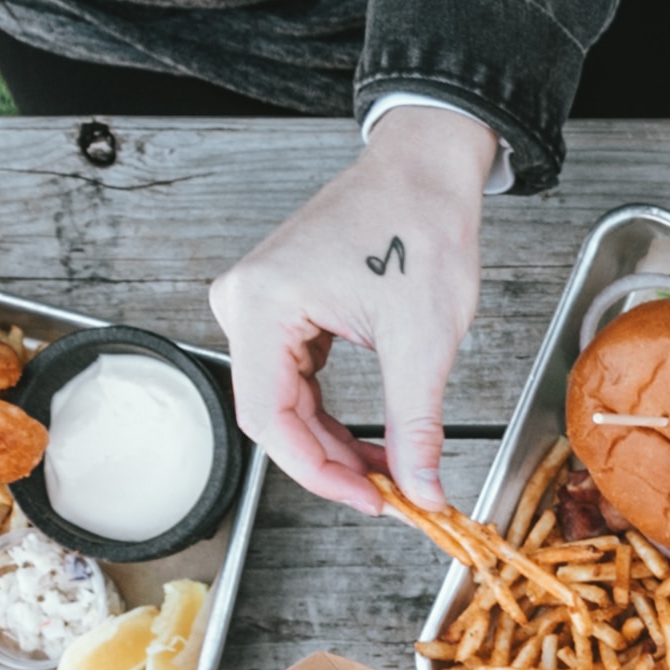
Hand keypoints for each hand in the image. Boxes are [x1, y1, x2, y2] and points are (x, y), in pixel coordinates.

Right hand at [203, 106, 495, 513]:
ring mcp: (258, 303)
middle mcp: (244, 302)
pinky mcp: (281, 305)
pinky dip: (332, 412)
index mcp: (261, 305)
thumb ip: (416, 423)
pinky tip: (373, 436)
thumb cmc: (421, 226)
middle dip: (332, 462)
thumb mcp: (424, 339)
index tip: (372, 500)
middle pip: (274, 414)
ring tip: (389, 469)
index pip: (269, 419)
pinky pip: (296, 377)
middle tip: (390, 494)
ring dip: (334, 441)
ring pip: (286, 401)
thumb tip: (420, 487)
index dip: (319, 473)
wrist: (426, 169)